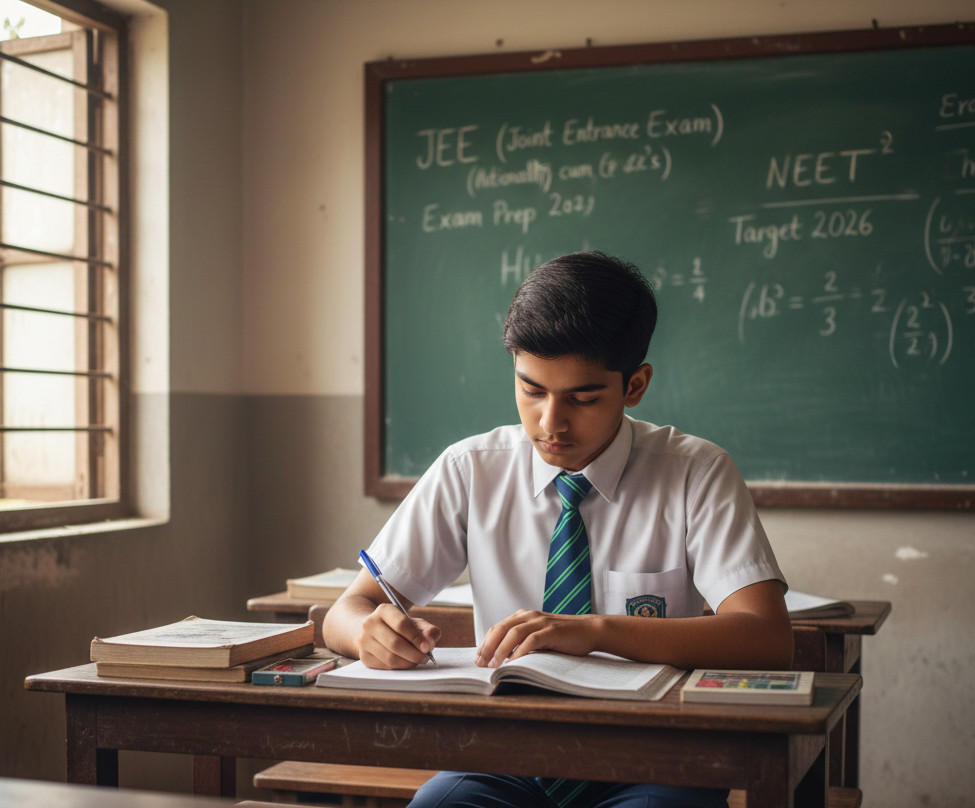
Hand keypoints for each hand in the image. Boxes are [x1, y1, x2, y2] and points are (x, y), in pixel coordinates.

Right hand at [357, 603, 440, 669]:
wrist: (373, 629)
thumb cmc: (397, 626)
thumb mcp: (413, 622)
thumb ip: (426, 628)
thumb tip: (432, 638)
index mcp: (383, 610)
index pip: (401, 624)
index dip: (416, 638)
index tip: (428, 647)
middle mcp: (370, 624)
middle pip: (395, 643)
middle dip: (414, 654)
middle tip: (425, 657)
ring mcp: (364, 641)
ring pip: (390, 658)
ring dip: (408, 662)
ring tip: (417, 660)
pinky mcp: (364, 656)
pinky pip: (385, 666)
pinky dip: (399, 667)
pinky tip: (405, 662)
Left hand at [475, 609, 601, 666]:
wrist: (588, 631)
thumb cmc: (562, 637)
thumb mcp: (538, 636)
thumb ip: (521, 641)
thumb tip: (501, 657)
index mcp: (523, 616)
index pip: (497, 628)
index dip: (485, 643)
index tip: (478, 658)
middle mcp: (528, 616)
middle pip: (501, 629)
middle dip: (488, 647)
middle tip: (480, 663)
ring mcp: (540, 622)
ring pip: (513, 634)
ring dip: (500, 650)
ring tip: (493, 665)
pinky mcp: (551, 631)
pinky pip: (530, 641)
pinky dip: (519, 652)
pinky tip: (513, 663)